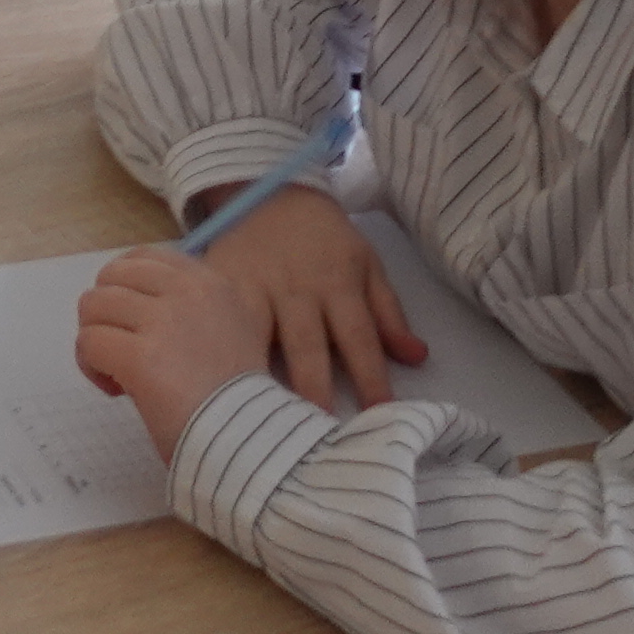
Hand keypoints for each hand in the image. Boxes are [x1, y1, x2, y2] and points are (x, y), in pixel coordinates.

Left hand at [72, 246, 277, 459]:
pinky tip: (116, 389)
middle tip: (121, 347)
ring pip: (93, 307)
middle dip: (105, 313)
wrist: (246, 438)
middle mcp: (187, 292)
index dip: (123, 285)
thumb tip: (137, 310)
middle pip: (110, 278)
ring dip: (95, 339)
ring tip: (116, 372)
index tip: (130, 320)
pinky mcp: (140, 357)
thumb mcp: (235, 331)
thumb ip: (194, 310)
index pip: (144, 257)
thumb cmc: (239, 397)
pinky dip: (91, 367)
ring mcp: (163, 322)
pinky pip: (89, 342)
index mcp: (211, 283)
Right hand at [177, 182, 420, 417]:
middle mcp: (299, 289)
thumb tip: (418, 359)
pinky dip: (220, 353)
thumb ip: (389, 314)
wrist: (268, 193)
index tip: (379, 421)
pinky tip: (216, 385)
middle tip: (316, 440)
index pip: (360, 340)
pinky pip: (221, 324)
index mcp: (340, 284)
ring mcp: (256, 288)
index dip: (371, 380)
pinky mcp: (220, 285)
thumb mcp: (366, 264)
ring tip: (262, 423)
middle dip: (314, 392)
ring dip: (262, 381)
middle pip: (309, 348)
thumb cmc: (324, 239)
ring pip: (260, 340)